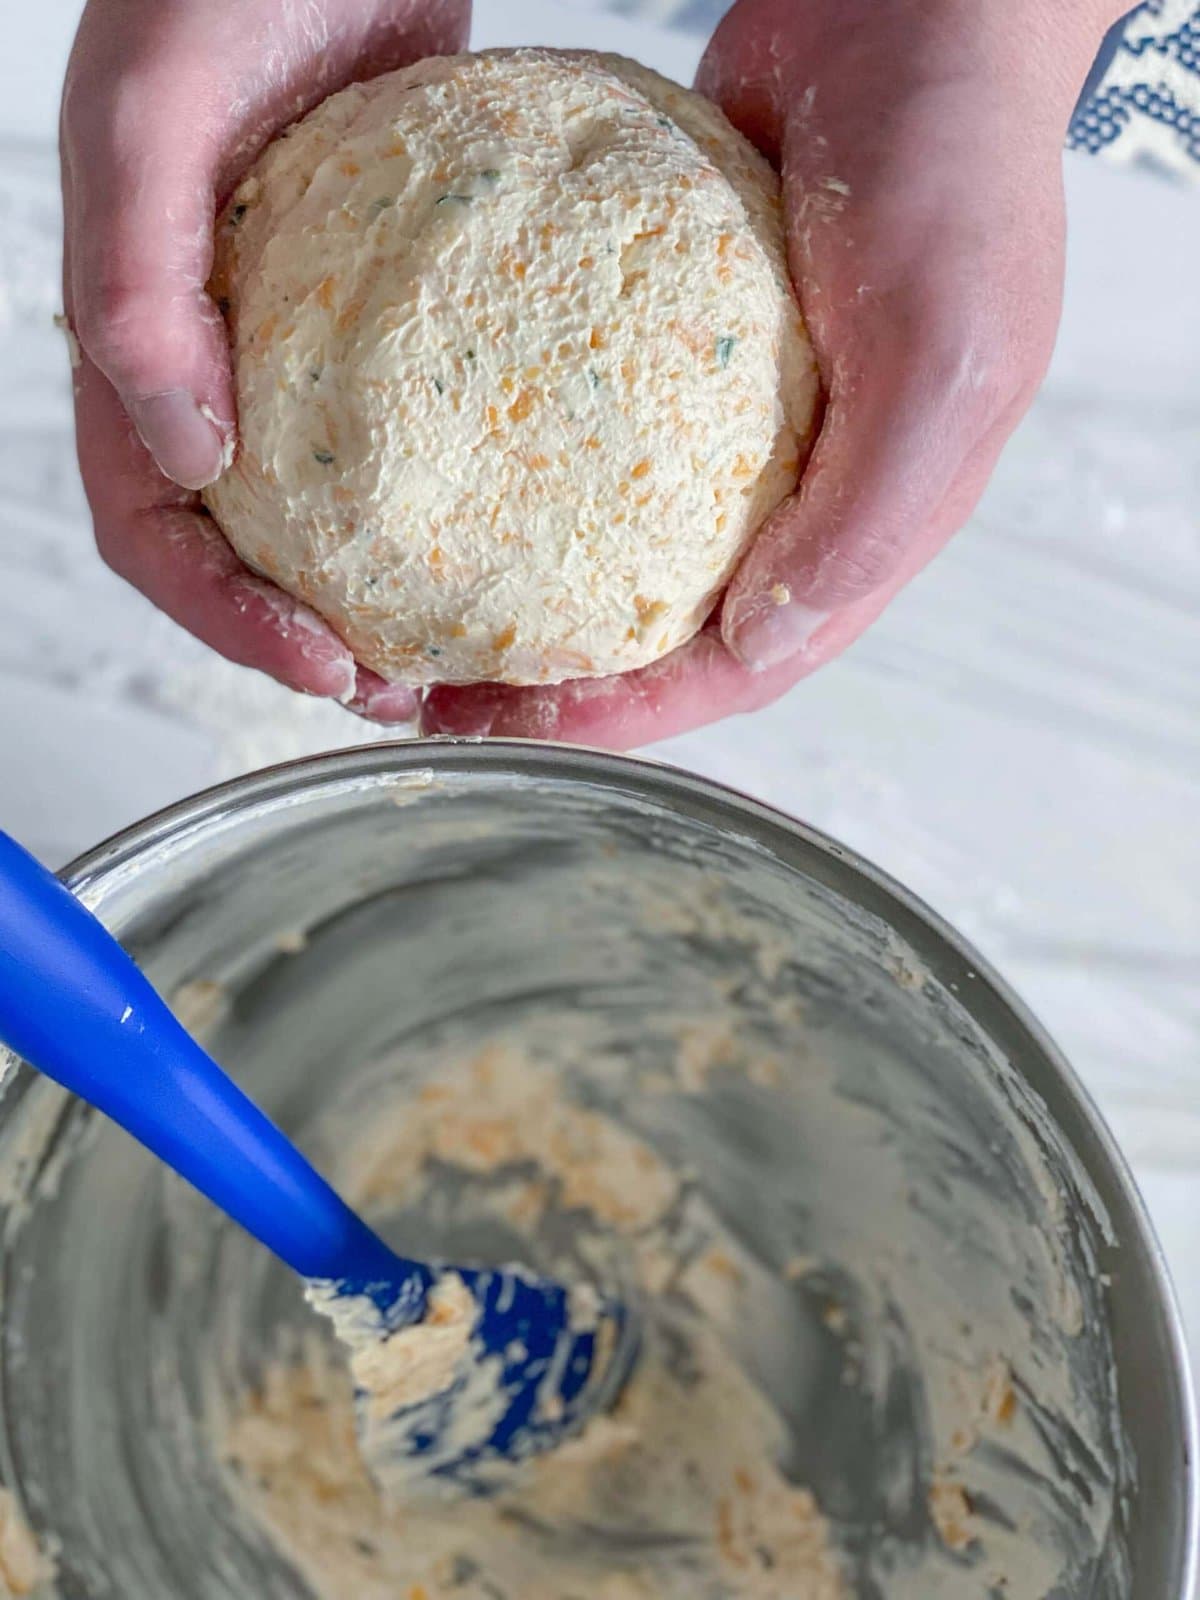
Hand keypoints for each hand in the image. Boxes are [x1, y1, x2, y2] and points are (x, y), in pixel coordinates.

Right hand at [61, 0, 469, 719]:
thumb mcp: (150, 116)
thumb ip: (137, 280)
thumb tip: (183, 450)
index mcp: (133, 343)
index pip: (153, 528)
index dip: (225, 619)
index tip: (325, 665)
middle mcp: (208, 365)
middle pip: (237, 551)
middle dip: (304, 640)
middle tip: (404, 695)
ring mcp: (291, 352)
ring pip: (316, 512)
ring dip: (371, 597)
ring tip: (452, 654)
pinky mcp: (374, 324)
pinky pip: (395, 437)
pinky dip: (434, 503)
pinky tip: (505, 533)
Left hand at [423, 0, 1123, 746]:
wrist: (916, 2)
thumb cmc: (958, 163)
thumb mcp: (946, 351)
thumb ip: (869, 514)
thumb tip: (758, 647)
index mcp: (871, 518)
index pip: (747, 664)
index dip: (637, 715)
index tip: (525, 728)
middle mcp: (802, 489)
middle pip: (670, 626)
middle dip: (563, 680)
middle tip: (444, 689)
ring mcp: (739, 422)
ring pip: (622, 542)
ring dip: (530, 591)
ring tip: (424, 610)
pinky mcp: (677, 346)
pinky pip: (591, 429)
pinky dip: (522, 465)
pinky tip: (445, 470)